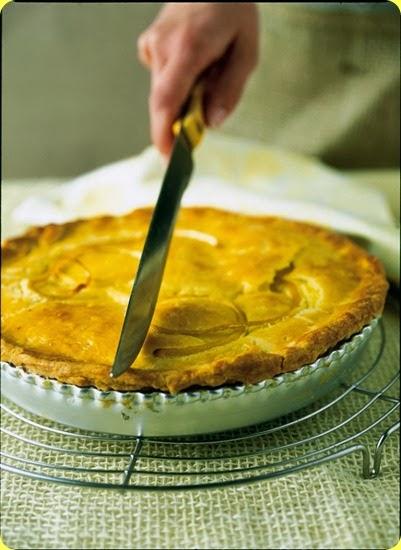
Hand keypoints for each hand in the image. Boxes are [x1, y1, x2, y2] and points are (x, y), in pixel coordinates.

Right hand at [138, 3, 258, 154]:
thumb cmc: (233, 13)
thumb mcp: (247, 51)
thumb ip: (230, 89)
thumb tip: (212, 124)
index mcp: (188, 48)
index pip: (166, 100)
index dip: (163, 134)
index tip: (168, 158)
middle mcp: (162, 47)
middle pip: (163, 103)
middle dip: (178, 123)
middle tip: (199, 125)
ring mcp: (152, 45)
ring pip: (163, 93)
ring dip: (182, 100)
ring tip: (207, 74)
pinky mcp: (148, 46)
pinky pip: (161, 81)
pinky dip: (177, 86)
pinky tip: (194, 64)